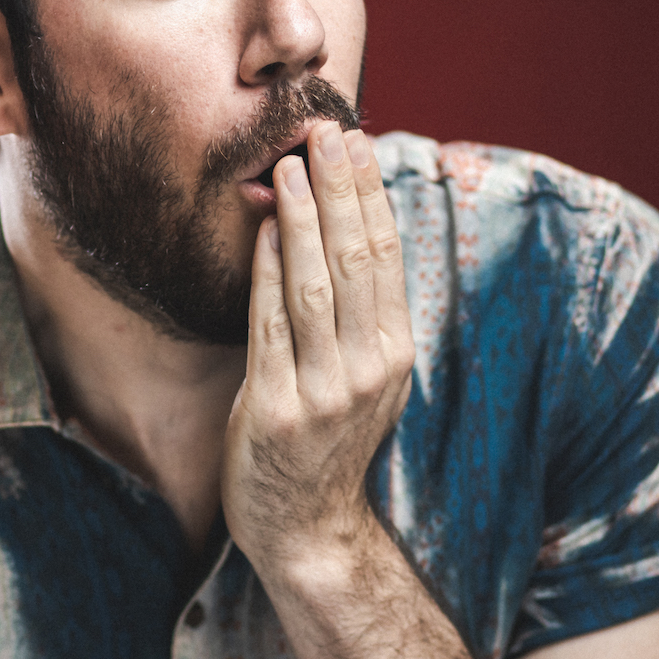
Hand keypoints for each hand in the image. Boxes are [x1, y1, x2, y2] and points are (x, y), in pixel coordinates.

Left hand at [223, 123, 414, 572]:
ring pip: (317, 286)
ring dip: (305, 220)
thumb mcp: (357, 373)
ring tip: (293, 166)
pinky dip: (268, 271)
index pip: (385, 255)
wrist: (307, 528)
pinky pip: (271, 325)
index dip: (369, 194)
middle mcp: (369, 368)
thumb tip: (331, 223)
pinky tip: (265, 229)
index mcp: (394, 351)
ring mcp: (325, 390)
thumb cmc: (323, 439)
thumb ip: (348, 309)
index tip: (354, 142)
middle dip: (340, 190)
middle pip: (356, 260)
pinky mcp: (276, 409)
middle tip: (323, 131)